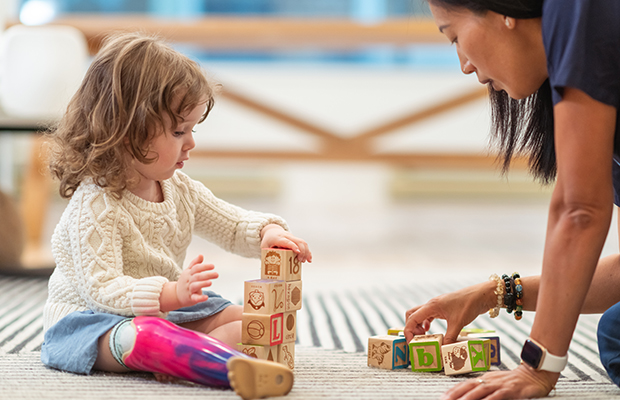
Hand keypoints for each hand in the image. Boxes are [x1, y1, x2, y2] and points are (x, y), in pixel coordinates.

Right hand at [175, 254, 217, 307]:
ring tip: (210, 282)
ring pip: (195, 286)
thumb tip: (201, 255)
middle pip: (197, 276)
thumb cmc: (185, 281)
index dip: (204, 266)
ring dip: (203, 284)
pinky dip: (200, 298)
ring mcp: (189, 290)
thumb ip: (195, 263)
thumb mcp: (188, 271)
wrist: (175, 295)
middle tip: (216, 274)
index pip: (196, 268)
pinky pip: (195, 298)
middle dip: (207, 275)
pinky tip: (206, 297)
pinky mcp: (190, 298)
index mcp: (188, 273)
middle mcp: (188, 281)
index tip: (213, 266)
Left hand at [261, 224, 311, 262]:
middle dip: (301, 251)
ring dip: (306, 252)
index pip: (287, 241)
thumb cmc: (268, 241)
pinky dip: (307, 251)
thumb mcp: (264, 247)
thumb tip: (269, 266)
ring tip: (304, 261)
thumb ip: (267, 255)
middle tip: (300, 260)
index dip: (293, 246)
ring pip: (302, 242)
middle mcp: (287, 236)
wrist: (272, 231)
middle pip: (297, 241)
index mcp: (278, 238)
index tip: (297, 252)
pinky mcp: (296, 240)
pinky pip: (304, 244)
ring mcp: (292, 237)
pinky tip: (309, 259)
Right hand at [404, 280, 495, 343]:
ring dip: (418, 326)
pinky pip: (428, 315)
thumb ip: (450, 338)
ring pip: (420, 315)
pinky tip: (430, 330)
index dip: (409, 331)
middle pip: (412, 315)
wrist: (480, 295)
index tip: (411, 342)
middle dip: (411, 328)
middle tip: (418, 339)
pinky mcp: (442, 308)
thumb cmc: (469, 305)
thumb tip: (442, 350)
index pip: (412, 318)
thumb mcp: (458, 324)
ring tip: (424, 337)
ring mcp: (437, 306)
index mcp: (432, 306)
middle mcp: (432, 305)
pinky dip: (426, 323)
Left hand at [441, 364, 557, 398]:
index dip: (453, 391)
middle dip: (455, 395)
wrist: (535, 373)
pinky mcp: (511, 389)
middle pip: (469, 387)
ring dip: (468, 398)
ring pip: (480, 391)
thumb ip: (485, 390)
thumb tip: (469, 396)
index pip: (465, 384)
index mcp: (485, 378)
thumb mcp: (497, 384)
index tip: (443, 397)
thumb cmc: (515, 381)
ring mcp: (500, 384)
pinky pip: (498, 396)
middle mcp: (490, 380)